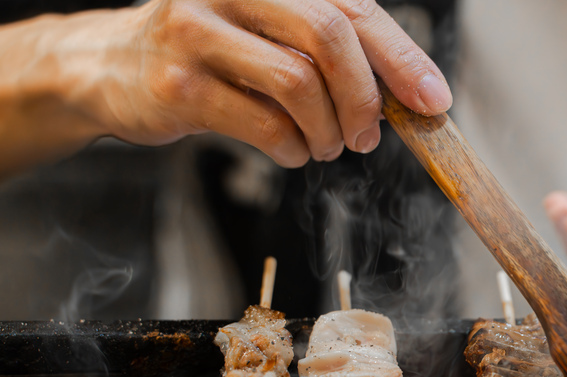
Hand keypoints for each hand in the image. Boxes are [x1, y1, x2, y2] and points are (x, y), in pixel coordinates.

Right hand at [85, 0, 450, 165]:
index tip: (432, 99)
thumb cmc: (213, 51)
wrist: (113, 66)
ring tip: (327, 146)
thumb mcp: (272, 31)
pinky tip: (293, 151)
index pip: (352, 7)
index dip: (401, 57)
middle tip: (369, 135)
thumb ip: (333, 49)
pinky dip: (294, 150)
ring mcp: (198, 32)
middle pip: (328, 35)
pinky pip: (264, 126)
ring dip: (328, 131)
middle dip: (364, 98)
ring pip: (297, 84)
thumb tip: (412, 93)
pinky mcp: (178, 84)